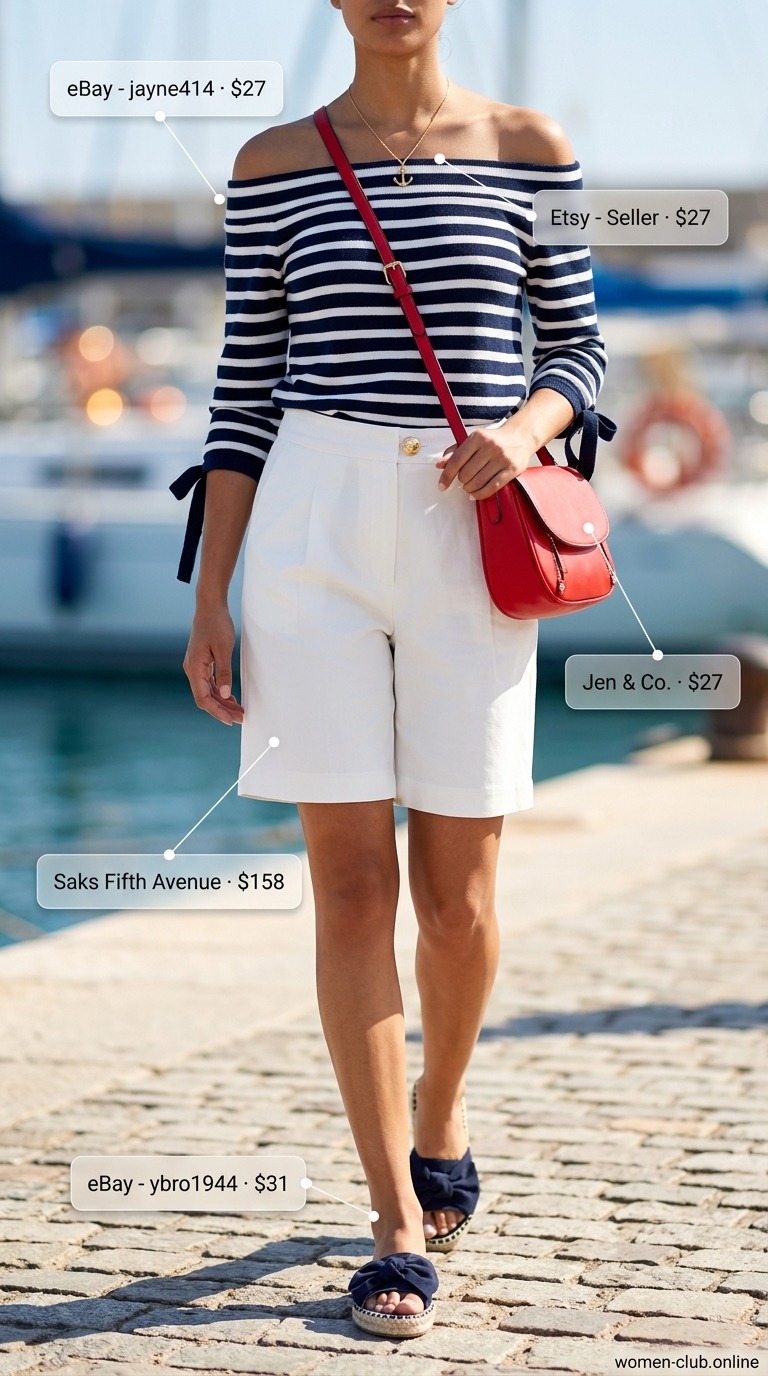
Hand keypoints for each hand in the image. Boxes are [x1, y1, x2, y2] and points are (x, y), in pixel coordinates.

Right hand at [183, 604, 243, 725]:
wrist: (210, 606)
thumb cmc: (217, 624)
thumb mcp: (223, 649)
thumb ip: (224, 673)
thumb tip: (225, 695)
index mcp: (194, 668)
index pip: (203, 698)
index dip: (217, 711)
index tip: (231, 720)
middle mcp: (192, 669)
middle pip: (205, 698)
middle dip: (222, 709)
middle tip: (241, 718)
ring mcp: (196, 667)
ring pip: (207, 692)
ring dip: (222, 702)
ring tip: (239, 710)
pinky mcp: (201, 663)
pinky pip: (209, 683)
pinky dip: (219, 692)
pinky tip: (230, 697)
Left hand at [436, 415, 536, 500]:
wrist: (521, 436)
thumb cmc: (494, 440)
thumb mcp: (474, 440)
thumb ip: (455, 451)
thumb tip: (440, 465)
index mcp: (477, 437)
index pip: (456, 460)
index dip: (447, 476)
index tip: (442, 486)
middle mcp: (490, 446)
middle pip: (466, 474)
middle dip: (462, 481)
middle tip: (464, 480)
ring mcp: (502, 458)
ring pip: (477, 483)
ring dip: (470, 489)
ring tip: (470, 487)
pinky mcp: (512, 469)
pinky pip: (491, 488)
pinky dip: (480, 494)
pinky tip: (476, 494)